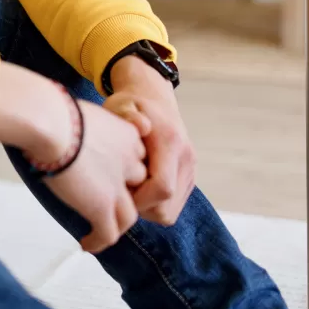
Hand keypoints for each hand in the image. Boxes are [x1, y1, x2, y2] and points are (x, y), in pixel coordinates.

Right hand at [0, 65, 146, 252]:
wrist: (49, 123)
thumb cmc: (51, 110)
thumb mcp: (77, 110)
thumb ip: (78, 121)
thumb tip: (53, 119)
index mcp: (127, 134)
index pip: (136, 159)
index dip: (124, 172)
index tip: (108, 177)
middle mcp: (130, 162)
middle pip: (138, 188)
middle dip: (125, 198)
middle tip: (105, 203)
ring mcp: (118, 187)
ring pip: (128, 216)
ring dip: (115, 226)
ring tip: (100, 231)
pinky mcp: (102, 207)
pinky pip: (108, 234)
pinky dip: (99, 241)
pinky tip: (87, 244)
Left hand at [105, 56, 195, 224]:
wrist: (154, 97)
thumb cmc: (130, 104)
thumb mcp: (121, 104)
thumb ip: (126, 114)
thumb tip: (141, 125)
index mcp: (171, 142)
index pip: (161, 188)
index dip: (138, 200)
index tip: (117, 192)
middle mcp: (186, 159)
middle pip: (167, 207)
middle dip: (141, 207)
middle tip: (120, 190)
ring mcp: (191, 170)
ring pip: (171, 211)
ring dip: (148, 207)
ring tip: (129, 186)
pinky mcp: (189, 178)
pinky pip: (174, 205)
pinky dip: (155, 204)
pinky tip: (139, 185)